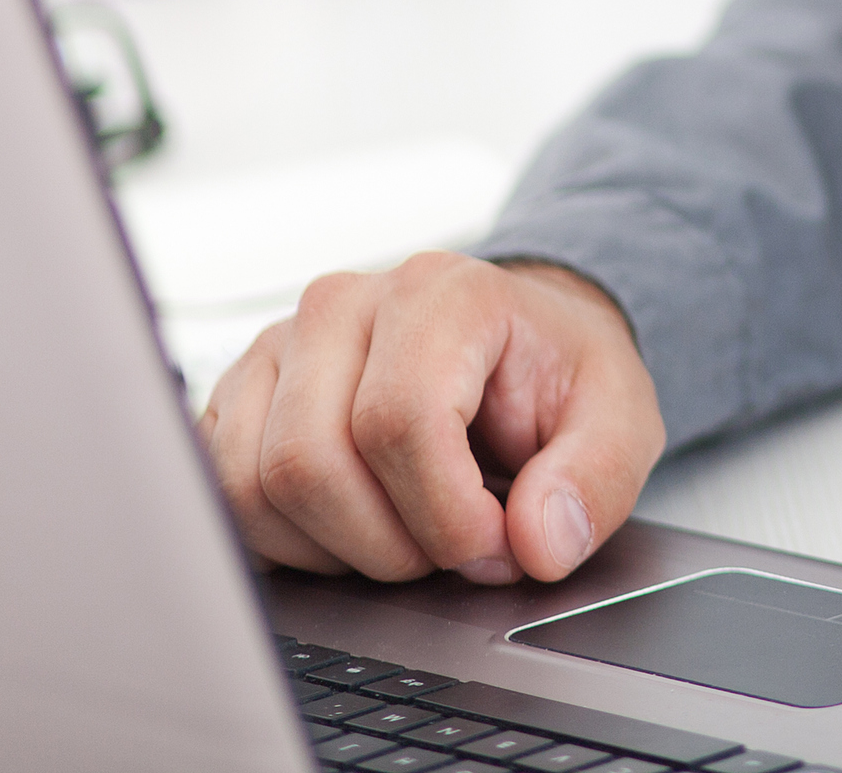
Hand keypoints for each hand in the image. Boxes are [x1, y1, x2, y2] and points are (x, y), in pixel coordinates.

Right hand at [201, 252, 664, 584]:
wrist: (514, 345)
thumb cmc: (554, 377)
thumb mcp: (618, 418)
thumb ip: (594, 477)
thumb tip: (539, 539)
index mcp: (439, 293)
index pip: (398, 422)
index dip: (444, 515)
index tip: (490, 544)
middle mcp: (343, 306)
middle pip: (310, 464)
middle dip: (387, 544)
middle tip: (447, 547)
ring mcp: (278, 350)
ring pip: (254, 488)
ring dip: (333, 549)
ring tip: (403, 531)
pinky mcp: (239, 399)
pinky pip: (223, 498)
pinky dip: (284, 543)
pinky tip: (351, 528)